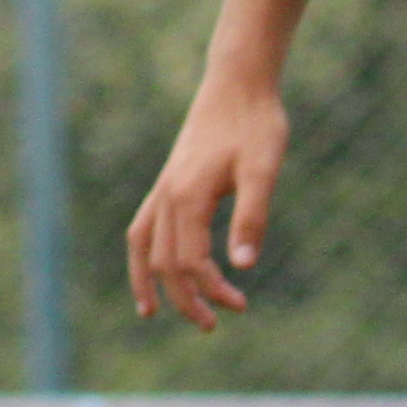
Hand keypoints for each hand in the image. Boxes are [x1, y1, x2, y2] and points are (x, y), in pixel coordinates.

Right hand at [124, 80, 285, 329]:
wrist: (239, 83)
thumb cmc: (256, 124)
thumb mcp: (263, 169)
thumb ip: (252, 215)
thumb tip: (243, 266)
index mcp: (188, 196)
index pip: (191, 261)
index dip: (212, 289)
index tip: (241, 304)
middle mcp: (167, 195)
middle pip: (165, 262)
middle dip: (186, 297)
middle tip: (214, 323)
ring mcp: (163, 188)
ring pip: (144, 246)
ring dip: (151, 281)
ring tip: (152, 313)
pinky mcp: (168, 182)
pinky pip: (143, 226)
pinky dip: (142, 253)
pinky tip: (153, 269)